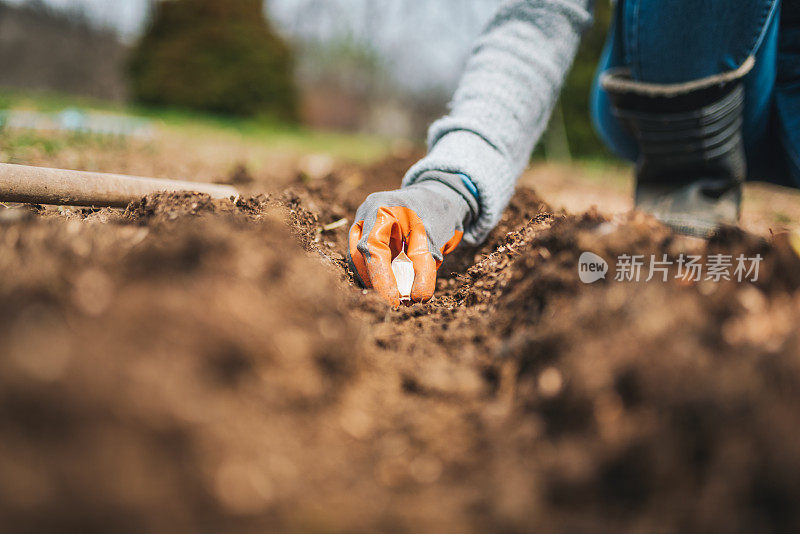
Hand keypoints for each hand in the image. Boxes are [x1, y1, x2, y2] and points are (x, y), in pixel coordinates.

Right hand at [348, 172, 477, 305]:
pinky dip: (379, 275)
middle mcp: (365, 217)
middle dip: (378, 283)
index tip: (394, 301)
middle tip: (400, 303)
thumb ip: (424, 269)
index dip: (381, 278)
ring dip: (376, 282)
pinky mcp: (364, 238)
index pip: (373, 249)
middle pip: (360, 258)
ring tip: (400, 296)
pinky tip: (394, 286)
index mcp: (380, 209)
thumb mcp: (435, 241)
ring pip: (359, 262)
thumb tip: (416, 298)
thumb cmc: (436, 214)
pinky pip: (366, 262)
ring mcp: (361, 226)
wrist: (437, 199)